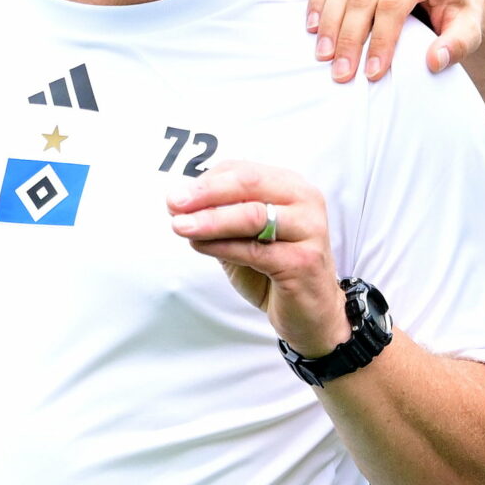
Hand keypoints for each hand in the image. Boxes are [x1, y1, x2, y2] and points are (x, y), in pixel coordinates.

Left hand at [169, 162, 350, 355]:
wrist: (311, 313)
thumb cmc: (277, 270)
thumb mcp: (246, 237)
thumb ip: (221, 218)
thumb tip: (179, 203)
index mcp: (291, 187)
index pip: (243, 171)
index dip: (206, 181)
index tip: (176, 196)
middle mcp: (305, 202)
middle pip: (249, 184)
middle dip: (206, 193)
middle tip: (174, 203)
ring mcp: (309, 230)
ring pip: (252, 215)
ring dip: (211, 220)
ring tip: (180, 226)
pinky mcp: (303, 261)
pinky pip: (254, 250)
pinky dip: (222, 246)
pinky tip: (200, 246)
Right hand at [307, 0, 484, 82]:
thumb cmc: (459, 14)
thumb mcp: (470, 30)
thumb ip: (459, 45)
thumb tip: (435, 61)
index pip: (394, 5)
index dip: (381, 40)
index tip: (373, 73)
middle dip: (350, 39)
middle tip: (342, 74)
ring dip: (328, 24)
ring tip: (323, 57)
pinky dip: (318, 3)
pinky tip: (312, 29)